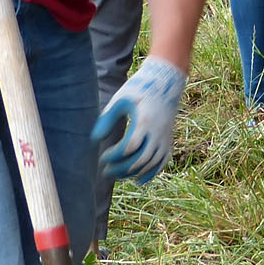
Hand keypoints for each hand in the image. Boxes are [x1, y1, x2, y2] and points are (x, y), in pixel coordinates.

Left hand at [92, 57, 185, 183]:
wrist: (165, 83)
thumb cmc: (138, 90)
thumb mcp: (120, 100)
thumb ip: (107, 119)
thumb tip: (95, 139)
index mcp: (144, 121)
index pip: (129, 146)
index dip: (114, 155)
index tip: (102, 156)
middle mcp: (157, 132)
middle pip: (140, 159)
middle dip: (122, 168)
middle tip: (105, 171)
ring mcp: (165, 138)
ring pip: (151, 163)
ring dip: (133, 172)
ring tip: (116, 175)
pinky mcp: (168, 140)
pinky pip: (162, 162)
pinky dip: (151, 173)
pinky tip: (138, 180)